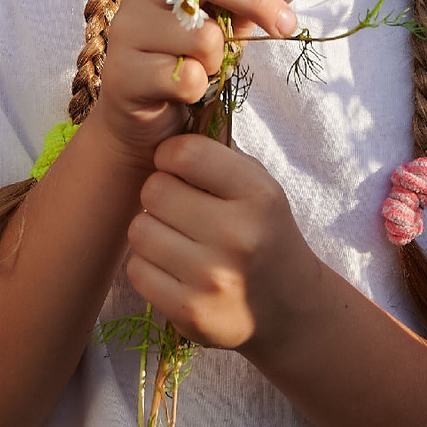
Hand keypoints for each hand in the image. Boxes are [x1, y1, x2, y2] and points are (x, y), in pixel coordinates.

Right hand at [91, 0, 307, 161]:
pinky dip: (198, 89)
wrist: (140, 124)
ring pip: (200, 34)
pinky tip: (183, 94)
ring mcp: (128, 30)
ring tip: (204, 70)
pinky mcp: (123, 72)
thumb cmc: (186, 65)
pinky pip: (184, 77)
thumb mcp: (226, 26)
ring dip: (219, 59)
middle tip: (287, 26)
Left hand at [124, 131, 327, 351]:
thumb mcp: (258, 186)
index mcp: (258, 195)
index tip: (179, 167)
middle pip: (155, 190)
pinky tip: (174, 268)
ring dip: (151, 230)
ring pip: (139, 230)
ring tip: (177, 238)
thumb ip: (217, 153)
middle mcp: (238, 236)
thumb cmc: (263, 231)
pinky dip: (148, 266)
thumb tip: (171, 113)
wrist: (289, 306)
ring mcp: (213, 279)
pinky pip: (137, 270)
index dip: (171, 156)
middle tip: (178, 208)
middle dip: (160, 194)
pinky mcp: (190, 312)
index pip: (185, 153)